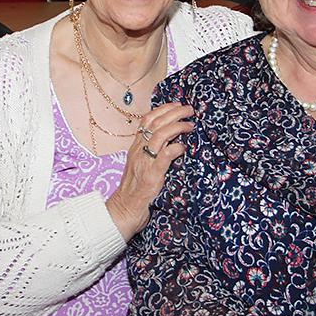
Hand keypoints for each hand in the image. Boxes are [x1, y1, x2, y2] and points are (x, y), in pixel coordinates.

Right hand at [106, 102, 193, 240]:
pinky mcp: (152, 176)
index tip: (177, 105)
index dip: (163, 109)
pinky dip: (176, 148)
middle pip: (155, 123)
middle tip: (189, 109)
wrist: (124, 210)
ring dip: (177, 126)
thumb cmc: (135, 190)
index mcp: (135, 147)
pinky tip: (183, 148)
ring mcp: (145, 163)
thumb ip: (152, 153)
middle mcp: (138, 151)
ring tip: (190, 125)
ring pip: (160, 135)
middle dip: (174, 112)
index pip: (146, 120)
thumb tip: (172, 142)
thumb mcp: (141, 166)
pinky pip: (165, 156)